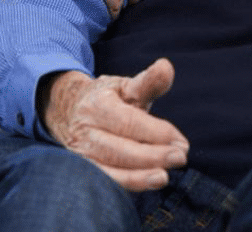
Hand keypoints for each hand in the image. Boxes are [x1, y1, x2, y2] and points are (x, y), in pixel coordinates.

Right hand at [41, 58, 187, 191]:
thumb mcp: (126, 86)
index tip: (182, 142)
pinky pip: (105, 183)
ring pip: (109, 171)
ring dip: (139, 177)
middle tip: (180, 158)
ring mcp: (80, 154)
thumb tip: (166, 67)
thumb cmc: (107, 98)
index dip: (157, 133)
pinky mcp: (82, 172)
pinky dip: (126, 186)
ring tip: (163, 178)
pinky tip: (147, 184)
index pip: (129, 122)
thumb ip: (148, 81)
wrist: (70, 111)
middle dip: (152, 156)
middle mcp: (85, 131)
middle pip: (119, 149)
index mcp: (97, 105)